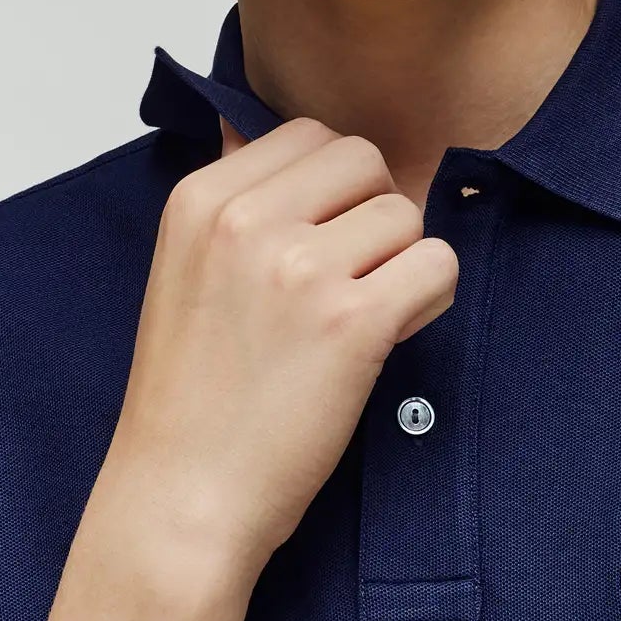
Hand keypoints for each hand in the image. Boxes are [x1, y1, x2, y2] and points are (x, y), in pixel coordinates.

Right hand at [99, 114, 458, 598]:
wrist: (183, 498)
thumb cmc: (191, 394)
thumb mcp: (184, 266)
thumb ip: (229, 194)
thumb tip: (245, 122)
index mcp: (202, 198)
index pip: (309, 134)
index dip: (332, 187)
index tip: (317, 240)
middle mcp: (246, 220)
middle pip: (364, 160)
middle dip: (373, 212)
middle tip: (350, 276)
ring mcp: (299, 268)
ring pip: (406, 214)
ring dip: (400, 264)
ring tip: (360, 319)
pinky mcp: (353, 322)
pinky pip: (437, 265)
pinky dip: (429, 301)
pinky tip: (390, 337)